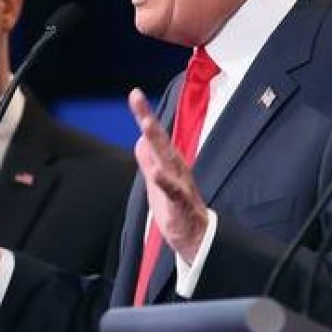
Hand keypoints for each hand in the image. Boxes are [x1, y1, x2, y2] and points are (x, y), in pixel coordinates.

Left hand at [129, 88, 208, 262]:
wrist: (196, 237)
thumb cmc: (176, 208)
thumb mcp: (156, 182)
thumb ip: (148, 160)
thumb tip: (139, 140)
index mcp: (169, 163)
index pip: (154, 135)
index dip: (144, 115)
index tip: (135, 94)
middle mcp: (175, 168)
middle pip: (160, 140)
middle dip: (148, 119)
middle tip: (137, 97)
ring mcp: (179, 184)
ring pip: (167, 160)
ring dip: (157, 141)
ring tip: (145, 124)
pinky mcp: (180, 204)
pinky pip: (173, 191)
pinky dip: (165, 181)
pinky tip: (157, 172)